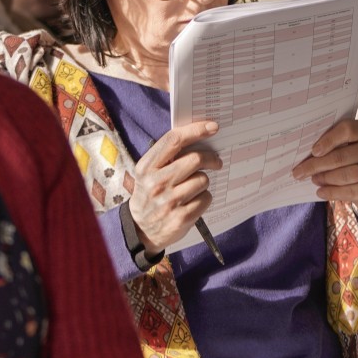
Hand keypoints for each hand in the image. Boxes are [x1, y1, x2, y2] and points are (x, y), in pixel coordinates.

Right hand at [128, 120, 221, 256]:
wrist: (140, 229)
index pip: (173, 140)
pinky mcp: (180, 218)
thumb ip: (167, 156)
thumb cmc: (150, 194)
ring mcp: (168, 201)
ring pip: (203, 180)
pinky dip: (204, 198)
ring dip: (204, 182)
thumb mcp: (148, 173)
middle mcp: (155, 183)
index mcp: (146, 167)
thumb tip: (198, 136)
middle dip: (211, 158)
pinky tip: (194, 202)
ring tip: (195, 188)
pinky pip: (206, 198)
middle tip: (216, 161)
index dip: (196, 130)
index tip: (213, 127)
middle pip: (194, 159)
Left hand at [292, 119, 357, 219]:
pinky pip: (353, 191)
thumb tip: (306, 153)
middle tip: (300, 171)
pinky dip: (333, 192)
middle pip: (343, 156)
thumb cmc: (356, 162)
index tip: (313, 151)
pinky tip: (321, 192)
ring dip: (325, 178)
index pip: (347, 130)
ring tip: (313, 179)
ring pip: (347, 174)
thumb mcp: (349, 148)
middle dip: (318, 165)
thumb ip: (334, 146)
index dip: (328, 140)